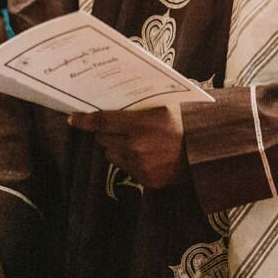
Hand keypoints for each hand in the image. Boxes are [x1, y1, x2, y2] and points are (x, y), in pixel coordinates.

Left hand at [67, 105, 189, 187]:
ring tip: (131, 140)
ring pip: (112, 155)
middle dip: (105, 132)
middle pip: (103, 139)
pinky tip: (144, 153)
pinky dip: (129, 160)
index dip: (84, 120)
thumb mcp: (164, 105)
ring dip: (115, 146)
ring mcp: (139, 166)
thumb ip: (141, 104)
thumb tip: (118, 98)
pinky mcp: (145, 180)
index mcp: (139, 125)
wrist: (206, 149)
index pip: (102, 121)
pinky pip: (126, 168)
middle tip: (113, 125)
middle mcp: (135, 147)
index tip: (72, 119)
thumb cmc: (186, 120)